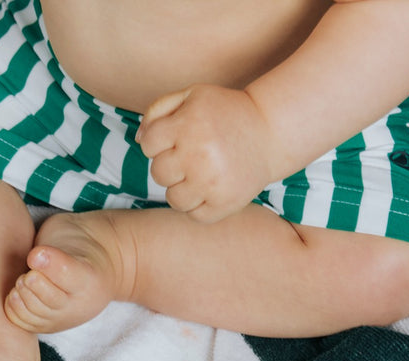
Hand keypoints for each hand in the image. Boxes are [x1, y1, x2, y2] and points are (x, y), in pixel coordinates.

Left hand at [135, 84, 276, 222]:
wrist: (271, 131)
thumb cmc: (225, 112)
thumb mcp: (192, 96)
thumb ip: (158, 110)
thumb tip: (138, 139)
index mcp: (187, 125)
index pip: (148, 145)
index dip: (159, 142)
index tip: (177, 138)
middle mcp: (198, 154)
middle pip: (158, 173)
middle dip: (170, 165)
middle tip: (191, 157)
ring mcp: (212, 181)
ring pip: (173, 199)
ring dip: (182, 189)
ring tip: (200, 174)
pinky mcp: (226, 202)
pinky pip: (195, 215)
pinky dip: (199, 205)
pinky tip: (211, 188)